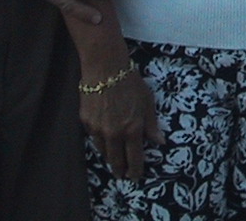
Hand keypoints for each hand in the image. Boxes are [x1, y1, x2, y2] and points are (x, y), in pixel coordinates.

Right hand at [81, 67, 161, 181]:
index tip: (135, 176)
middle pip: (116, 160)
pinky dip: (99, 141)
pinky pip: (93, 138)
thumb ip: (152, 124)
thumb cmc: (130, 82)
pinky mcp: (85, 122)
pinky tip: (103, 139)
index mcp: (132, 129)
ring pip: (103, 151)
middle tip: (122, 174)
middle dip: (120, 169)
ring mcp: (97, 129)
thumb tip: (160, 141)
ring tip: (113, 159)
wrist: (105, 67)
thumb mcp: (148, 101)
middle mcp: (114, 133)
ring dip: (109, 157)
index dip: (135, 170)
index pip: (134, 158)